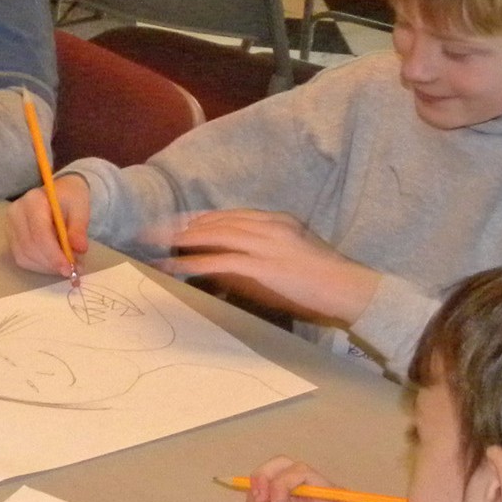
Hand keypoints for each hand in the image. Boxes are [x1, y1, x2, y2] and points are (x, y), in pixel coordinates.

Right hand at [6, 174, 90, 275]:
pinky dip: (39, 266)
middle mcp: (16, 213)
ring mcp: (10, 226)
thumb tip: (80, 249)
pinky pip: (22, 259)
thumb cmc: (69, 199)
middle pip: (30, 247)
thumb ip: (79, 228)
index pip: (40, 233)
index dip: (54, 254)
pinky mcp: (11, 238)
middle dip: (51, 263)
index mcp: (33, 201)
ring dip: (46, 267)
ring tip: (65, 267)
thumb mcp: (80, 208)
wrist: (57, 193)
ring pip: (24, 256)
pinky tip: (53, 264)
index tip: (70, 268)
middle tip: (72, 270)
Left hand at [162, 210, 381, 325]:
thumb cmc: (323, 278)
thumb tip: (239, 262)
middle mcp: (267, 226)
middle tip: (155, 231)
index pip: (230, 214)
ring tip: (155, 245)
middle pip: (215, 221)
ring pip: (212, 236)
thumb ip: (268, 250)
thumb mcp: (295, 252)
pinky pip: (216, 261)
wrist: (345, 287)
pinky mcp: (259, 265)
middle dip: (182, 226)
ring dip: (180, 241)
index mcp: (277, 220)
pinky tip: (174, 266)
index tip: (178, 222)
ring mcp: (262, 244)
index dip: (200, 218)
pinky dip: (192, 263)